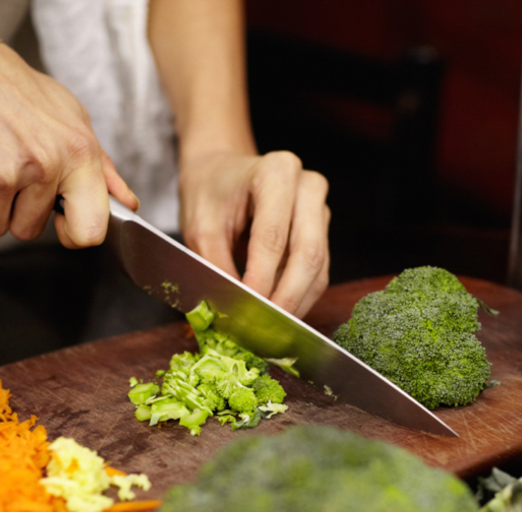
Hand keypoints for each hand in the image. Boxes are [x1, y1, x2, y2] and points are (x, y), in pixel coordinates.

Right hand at [0, 44, 137, 246]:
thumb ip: (102, 168)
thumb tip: (128, 204)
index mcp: (78, 153)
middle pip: (29, 231)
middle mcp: (43, 166)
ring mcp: (2, 175)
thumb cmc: (15, 90)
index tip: (60, 218)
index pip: (91, 231)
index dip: (73, 233)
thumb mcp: (72, 117)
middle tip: (10, 166)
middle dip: (17, 208)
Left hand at [179, 150, 330, 316]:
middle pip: (307, 253)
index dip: (261, 279)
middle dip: (285, 297)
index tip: (246, 310)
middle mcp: (307, 187)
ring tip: (268, 329)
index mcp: (276, 172)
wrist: (221, 173)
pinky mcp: (321, 232)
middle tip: (263, 328)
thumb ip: (216, 265)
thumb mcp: (200, 226)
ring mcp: (319, 209)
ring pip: (317, 267)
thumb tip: (233, 307)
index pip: (272, 237)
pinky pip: (317, 272)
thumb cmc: (209, 192)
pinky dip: (299, 297)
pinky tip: (278, 314)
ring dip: (294, 302)